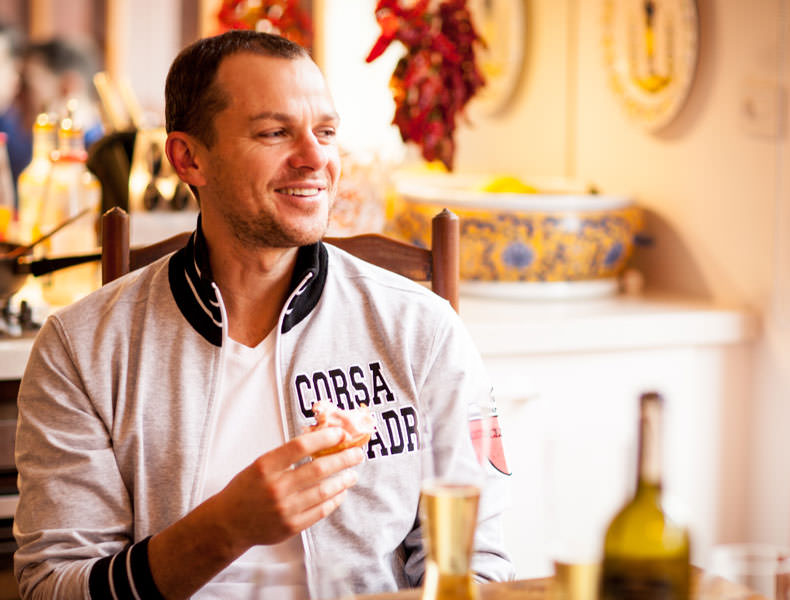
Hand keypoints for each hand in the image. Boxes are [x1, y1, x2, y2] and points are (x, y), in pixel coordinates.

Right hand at [215, 426, 364, 549]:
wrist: (228, 523)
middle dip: (343, 459)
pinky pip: (321, 511)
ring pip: (324, 491)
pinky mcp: (291, 526)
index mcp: (265, 466)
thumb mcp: (260, 464)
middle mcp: (276, 487)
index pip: (301, 446)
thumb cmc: (246, 489)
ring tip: (353, 473)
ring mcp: (284, 509)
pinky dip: (334, 500)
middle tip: (357, 453)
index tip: (340, 433)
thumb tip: (320, 440)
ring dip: (343, 480)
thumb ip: (286, 455)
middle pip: (319, 469)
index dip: (324, 437)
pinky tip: (341, 492)